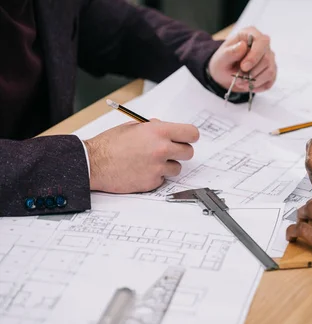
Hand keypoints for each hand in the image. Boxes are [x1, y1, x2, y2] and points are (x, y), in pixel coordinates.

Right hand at [84, 120, 198, 192]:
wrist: (93, 163)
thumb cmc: (110, 144)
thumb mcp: (133, 127)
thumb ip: (154, 128)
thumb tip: (166, 130)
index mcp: (159, 131)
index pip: (191, 134)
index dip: (189, 137)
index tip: (186, 139)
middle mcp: (162, 149)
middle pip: (189, 152)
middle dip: (180, 151)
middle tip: (169, 152)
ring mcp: (158, 167)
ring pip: (177, 168)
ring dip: (168, 166)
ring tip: (150, 162)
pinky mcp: (152, 182)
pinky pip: (163, 179)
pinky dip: (155, 176)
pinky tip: (141, 171)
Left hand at [208, 26, 276, 92]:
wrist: (226, 74)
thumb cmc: (224, 62)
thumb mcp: (221, 58)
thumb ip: (230, 52)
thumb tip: (243, 46)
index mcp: (251, 34)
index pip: (261, 41)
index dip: (254, 56)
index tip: (243, 67)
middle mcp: (263, 45)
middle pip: (267, 59)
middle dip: (252, 73)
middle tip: (239, 79)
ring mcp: (269, 58)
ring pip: (269, 71)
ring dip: (254, 81)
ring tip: (241, 83)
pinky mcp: (271, 71)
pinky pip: (269, 81)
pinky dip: (258, 86)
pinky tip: (248, 85)